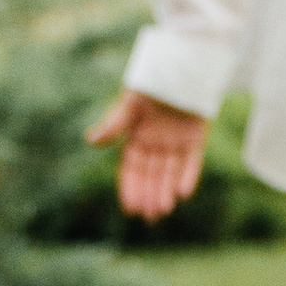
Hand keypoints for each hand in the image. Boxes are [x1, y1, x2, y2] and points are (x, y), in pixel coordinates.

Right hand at [87, 89, 208, 221]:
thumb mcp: (129, 105)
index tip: (130, 208)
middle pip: (152, 176)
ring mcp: (176, 143)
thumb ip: (113, 124)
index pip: (132, 169)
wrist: (179, 68)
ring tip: (163, 210)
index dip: (131, 188)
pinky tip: (184, 193)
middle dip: (149, 196)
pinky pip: (192, 161)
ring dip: (166, 191)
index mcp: (137, 139)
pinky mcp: (195, 138)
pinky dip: (188, 175)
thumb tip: (90, 140)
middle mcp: (156, 145)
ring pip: (170, 173)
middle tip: (148, 217)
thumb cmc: (149, 84)